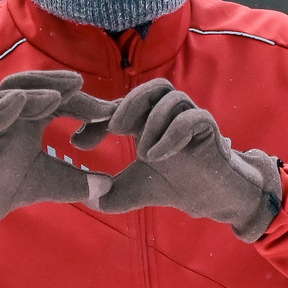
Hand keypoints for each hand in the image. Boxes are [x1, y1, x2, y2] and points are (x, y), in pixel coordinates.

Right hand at [0, 70, 112, 262]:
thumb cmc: (12, 185)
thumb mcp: (56, 182)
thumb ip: (82, 181)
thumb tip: (110, 188)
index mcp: (31, 119)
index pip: (57, 100)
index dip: (81, 102)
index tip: (107, 109)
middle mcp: (11, 114)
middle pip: (33, 85)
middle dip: (56, 83)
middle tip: (80, 84)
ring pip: (8, 94)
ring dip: (33, 91)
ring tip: (56, 95)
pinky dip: (2, 108)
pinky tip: (19, 101)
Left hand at [92, 79, 281, 241]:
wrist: (207, 198)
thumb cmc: (169, 186)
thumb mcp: (130, 192)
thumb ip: (106, 194)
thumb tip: (84, 199)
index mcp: (146, 121)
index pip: (120, 106)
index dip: (97, 120)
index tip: (79, 144)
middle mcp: (168, 114)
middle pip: (149, 89)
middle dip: (128, 104)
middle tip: (113, 129)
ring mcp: (190, 118)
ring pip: (172, 98)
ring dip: (153, 122)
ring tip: (143, 154)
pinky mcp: (209, 129)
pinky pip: (192, 118)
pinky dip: (172, 133)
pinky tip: (156, 156)